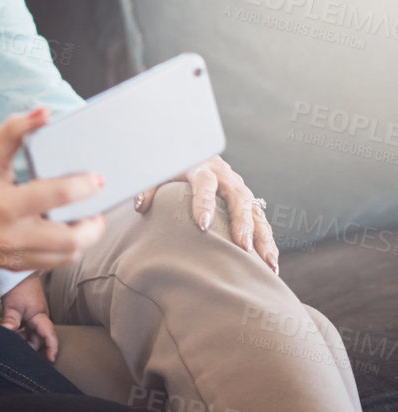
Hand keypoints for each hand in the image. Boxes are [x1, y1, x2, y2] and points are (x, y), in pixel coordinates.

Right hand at [0, 108, 107, 269]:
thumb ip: (15, 130)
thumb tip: (44, 112)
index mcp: (5, 204)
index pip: (55, 196)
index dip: (83, 187)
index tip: (97, 179)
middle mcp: (10, 234)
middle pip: (71, 239)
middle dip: (93, 225)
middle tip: (98, 209)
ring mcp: (13, 254)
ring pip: (66, 256)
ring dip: (84, 240)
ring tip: (86, 222)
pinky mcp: (12, 266)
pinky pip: (52, 264)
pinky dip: (66, 249)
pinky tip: (65, 233)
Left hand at [0, 277, 58, 360]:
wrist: (18, 273)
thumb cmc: (19, 287)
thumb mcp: (13, 305)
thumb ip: (11, 320)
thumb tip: (7, 333)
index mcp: (40, 317)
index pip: (49, 335)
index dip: (52, 348)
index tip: (50, 360)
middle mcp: (39, 319)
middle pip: (39, 339)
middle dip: (31, 348)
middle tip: (17, 354)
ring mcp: (34, 317)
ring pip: (31, 335)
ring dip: (23, 341)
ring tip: (10, 344)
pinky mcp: (27, 314)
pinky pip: (26, 329)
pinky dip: (20, 334)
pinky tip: (10, 335)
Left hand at [134, 156, 278, 273]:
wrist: (193, 147)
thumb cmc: (174, 165)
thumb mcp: (160, 172)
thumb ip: (148, 188)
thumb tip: (140, 205)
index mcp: (202, 169)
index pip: (205, 185)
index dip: (204, 204)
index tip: (202, 225)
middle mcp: (226, 177)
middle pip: (239, 198)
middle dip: (242, 223)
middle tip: (243, 247)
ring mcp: (240, 188)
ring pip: (257, 211)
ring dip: (263, 237)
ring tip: (268, 264)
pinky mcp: (249, 200)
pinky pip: (262, 220)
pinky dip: (267, 241)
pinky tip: (271, 263)